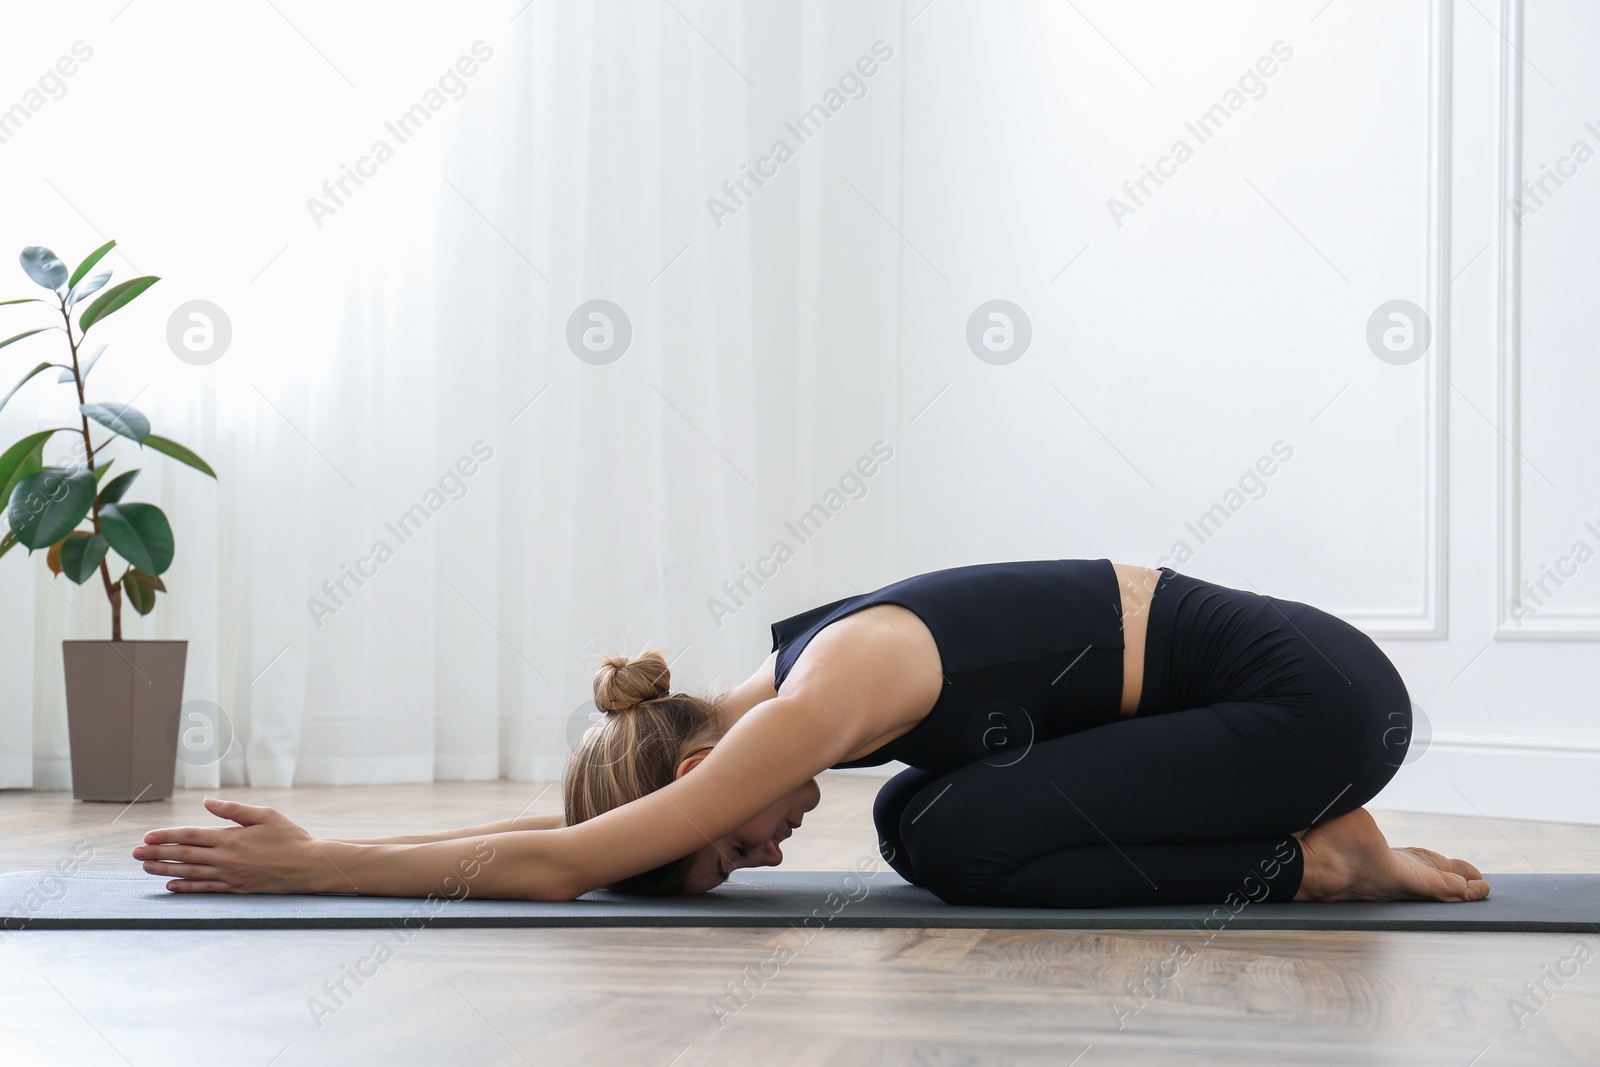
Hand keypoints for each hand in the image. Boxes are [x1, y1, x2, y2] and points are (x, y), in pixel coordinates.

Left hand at [134, 796, 334, 893]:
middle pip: (184, 856)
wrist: (308, 866)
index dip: (166, 836)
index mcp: (231, 838)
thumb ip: (233, 810)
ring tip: (146, 867)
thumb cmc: (290, 837)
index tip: (147, 836)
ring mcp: (229, 876)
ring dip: (165, 870)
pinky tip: (171, 886)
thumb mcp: (265, 816)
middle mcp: (226, 859)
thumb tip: (206, 802)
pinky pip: (204, 889)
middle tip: (135, 853)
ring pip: (189, 873)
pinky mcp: (235, 889)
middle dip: (156, 853)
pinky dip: (186, 887)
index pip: (190, 836)